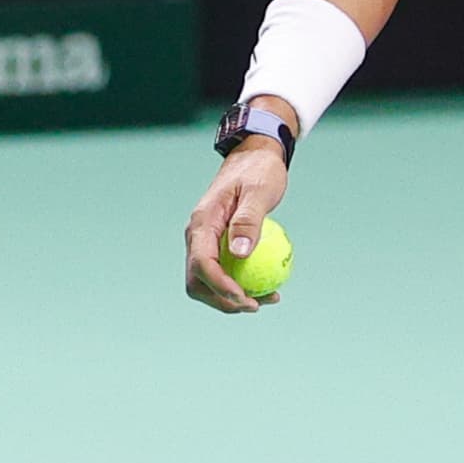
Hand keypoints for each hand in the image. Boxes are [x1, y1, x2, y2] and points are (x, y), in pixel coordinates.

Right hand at [179, 134, 290, 312]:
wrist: (254, 157)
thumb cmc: (259, 171)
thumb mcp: (259, 192)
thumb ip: (248, 221)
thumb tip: (240, 254)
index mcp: (202, 223)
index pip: (201, 264)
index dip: (221, 287)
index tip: (247, 299)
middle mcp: (197, 236)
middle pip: (197, 282)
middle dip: (222, 301)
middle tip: (255, 305)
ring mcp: (205, 242)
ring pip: (207, 282)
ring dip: (231, 298)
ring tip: (266, 299)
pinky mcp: (217, 246)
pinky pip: (222, 273)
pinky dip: (239, 286)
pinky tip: (266, 288)